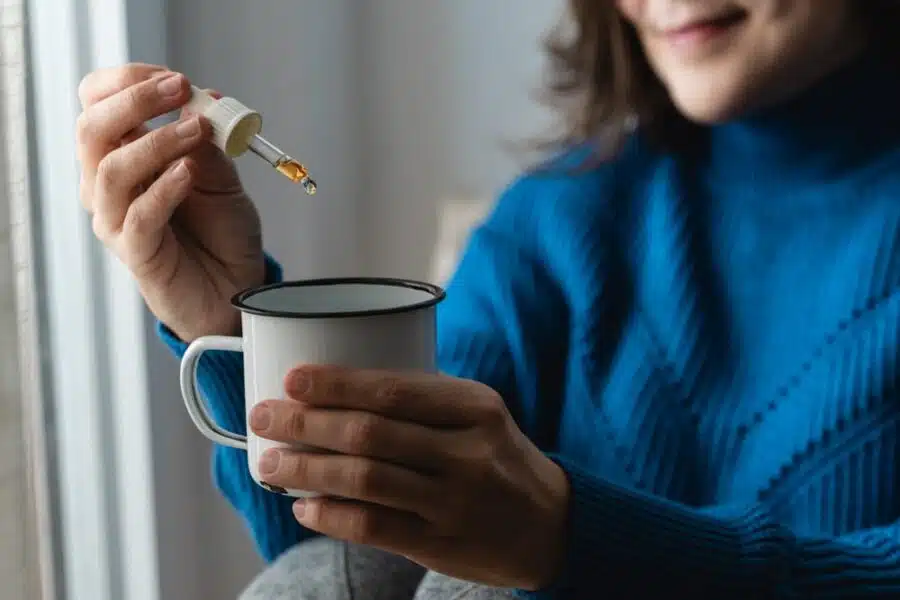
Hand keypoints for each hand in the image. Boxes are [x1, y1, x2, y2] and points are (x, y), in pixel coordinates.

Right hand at [76, 63, 265, 340]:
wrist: (237, 287)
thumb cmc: (222, 233)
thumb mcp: (223, 178)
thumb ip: (209, 144)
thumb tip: (201, 101)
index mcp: (124, 156)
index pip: (98, 104)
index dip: (128, 82)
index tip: (174, 78)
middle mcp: (110, 185)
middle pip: (92, 129)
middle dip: (134, 101)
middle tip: (179, 88)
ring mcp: (117, 219)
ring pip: (110, 170)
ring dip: (156, 142)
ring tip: (197, 131)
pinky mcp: (136, 252)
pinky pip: (137, 216)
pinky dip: (163, 188)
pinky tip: (188, 173)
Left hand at [248, 365, 570, 590]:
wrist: (549, 524)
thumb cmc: (497, 456)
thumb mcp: (478, 414)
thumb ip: (423, 400)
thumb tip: (336, 389)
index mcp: (474, 408)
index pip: (393, 390)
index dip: (336, 385)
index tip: (292, 379)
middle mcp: (466, 453)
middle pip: (370, 434)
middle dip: (306, 424)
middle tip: (263, 417)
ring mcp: (453, 502)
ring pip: (365, 481)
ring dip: (307, 470)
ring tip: (269, 464)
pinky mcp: (440, 543)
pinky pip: (373, 527)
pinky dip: (330, 516)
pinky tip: (304, 506)